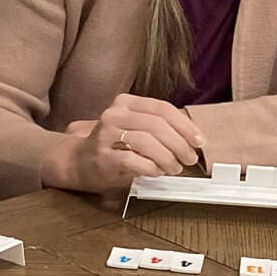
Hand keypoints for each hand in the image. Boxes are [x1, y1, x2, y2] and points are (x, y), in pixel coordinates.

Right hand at [41, 93, 203, 193]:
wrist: (78, 163)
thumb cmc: (113, 146)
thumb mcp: (135, 128)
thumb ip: (159, 127)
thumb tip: (193, 137)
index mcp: (125, 103)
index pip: (162, 108)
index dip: (185, 126)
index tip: (198, 141)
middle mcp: (114, 115)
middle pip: (157, 125)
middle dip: (180, 144)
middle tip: (189, 159)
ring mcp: (106, 136)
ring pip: (147, 142)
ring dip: (168, 158)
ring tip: (174, 168)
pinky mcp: (103, 158)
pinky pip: (134, 161)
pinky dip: (151, 168)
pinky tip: (155, 172)